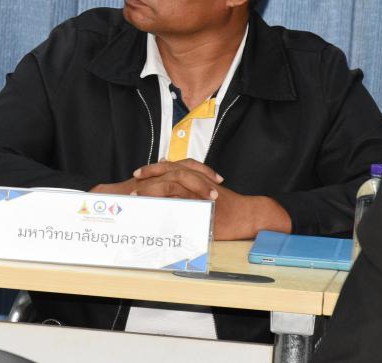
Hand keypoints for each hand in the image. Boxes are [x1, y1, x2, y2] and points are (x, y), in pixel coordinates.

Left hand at [91, 158, 291, 239]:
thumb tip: (168, 190)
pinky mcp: (205, 209)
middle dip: (149, 179)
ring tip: (138, 199)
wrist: (248, 214)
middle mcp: (196, 182)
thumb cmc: (227, 205)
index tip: (136, 173)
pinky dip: (169, 208)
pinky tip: (155, 213)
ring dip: (154, 192)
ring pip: (173, 188)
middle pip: (168, 174)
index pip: (170, 167)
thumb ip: (187, 189)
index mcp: (195, 177)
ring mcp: (200, 195)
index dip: (152, 169)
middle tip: (133, 185)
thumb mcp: (205, 193)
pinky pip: (185, 207)